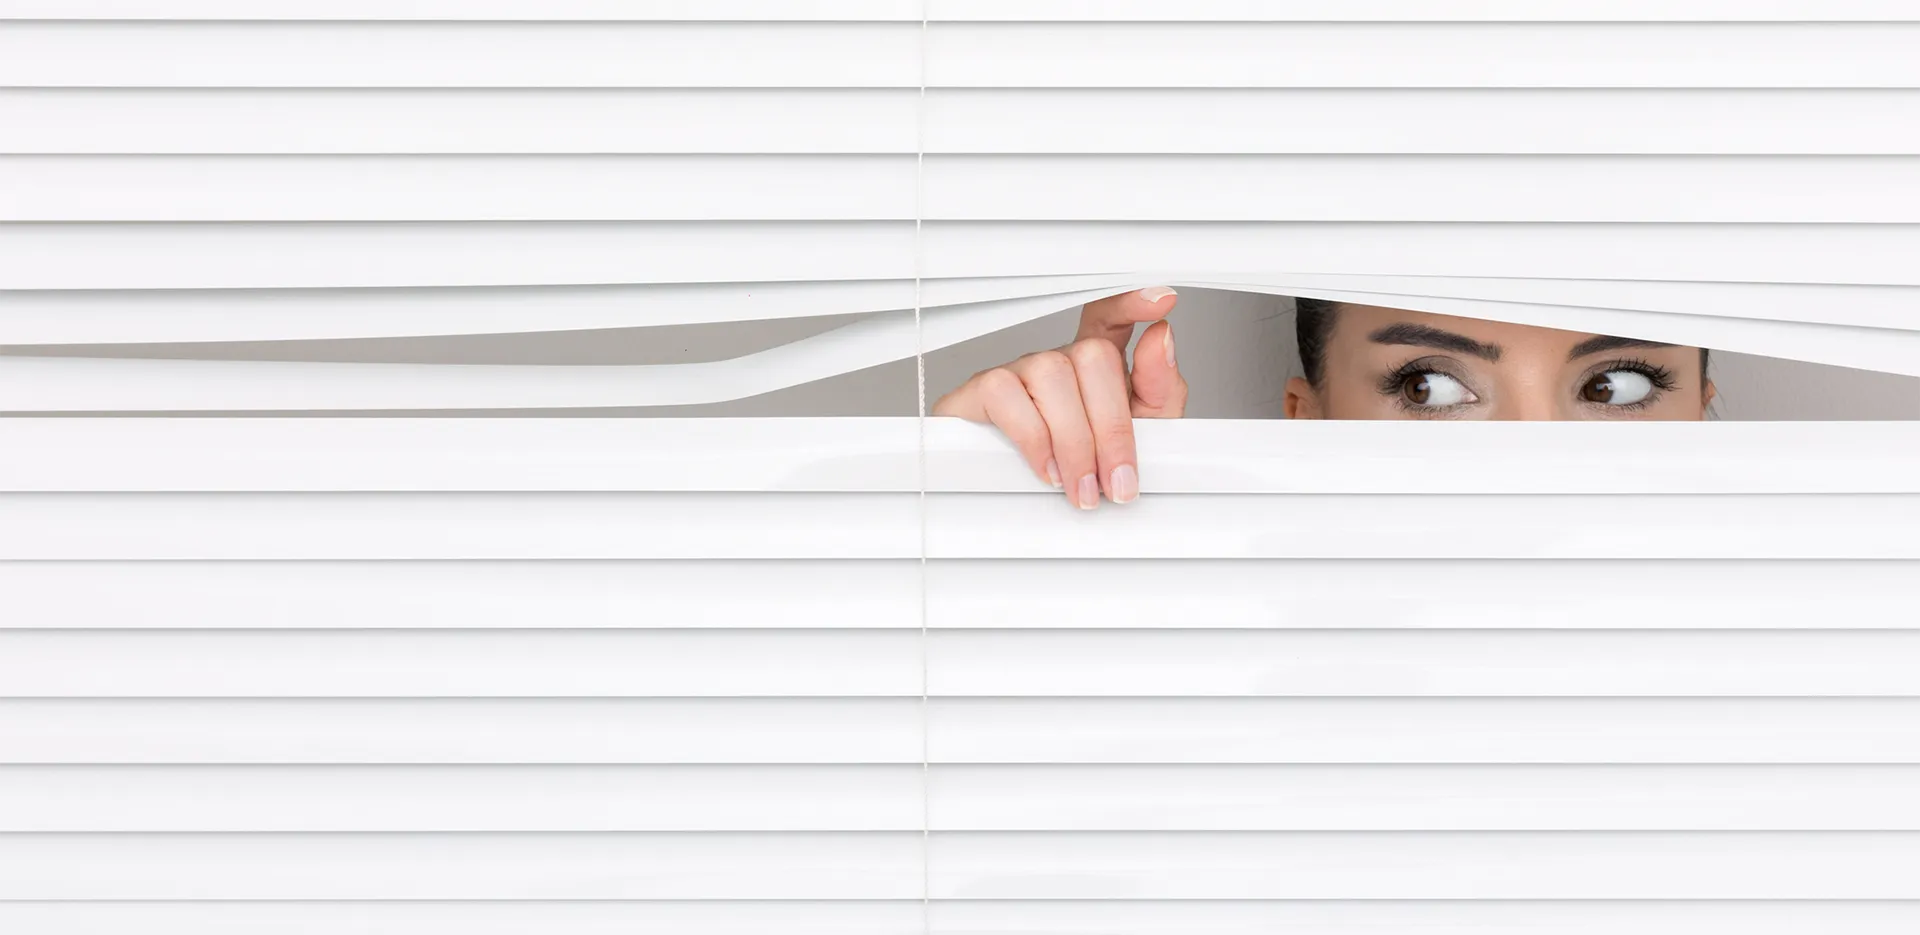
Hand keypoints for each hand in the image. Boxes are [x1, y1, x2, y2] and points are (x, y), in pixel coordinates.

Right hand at [931, 286, 1186, 508]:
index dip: (1131, 303)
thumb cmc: (1082, 468)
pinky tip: (1046, 469)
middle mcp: (1057, 361)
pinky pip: (1005, 393)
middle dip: (1111, 429)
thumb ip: (1160, 390)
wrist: (1022, 504)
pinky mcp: (980, 392)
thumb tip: (1161, 338)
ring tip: (1081, 487)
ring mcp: (1019, 372)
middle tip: (1116, 482)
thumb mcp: (1138, 436)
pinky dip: (1032, 437)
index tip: (1161, 302)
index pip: (1110, 316)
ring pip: (1051, 375)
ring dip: (1073, 442)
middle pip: (1092, 356)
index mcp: (1096, 366)